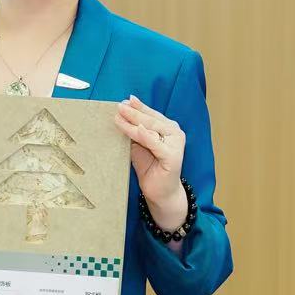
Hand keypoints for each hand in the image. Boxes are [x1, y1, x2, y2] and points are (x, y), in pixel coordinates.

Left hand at [116, 95, 186, 229]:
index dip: (138, 107)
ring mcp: (175, 144)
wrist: (161, 192)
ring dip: (135, 121)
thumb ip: (134, 133)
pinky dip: (146, 136)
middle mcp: (175, 133)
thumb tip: (119, 116)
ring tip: (121, 115)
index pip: (151, 114)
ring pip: (152, 129)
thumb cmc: (150, 168)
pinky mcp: (172, 156)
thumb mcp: (139, 146)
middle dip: (133, 112)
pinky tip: (137, 129)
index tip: (124, 101)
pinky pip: (156, 144)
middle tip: (119, 106)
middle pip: (151, 119)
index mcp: (168, 128)